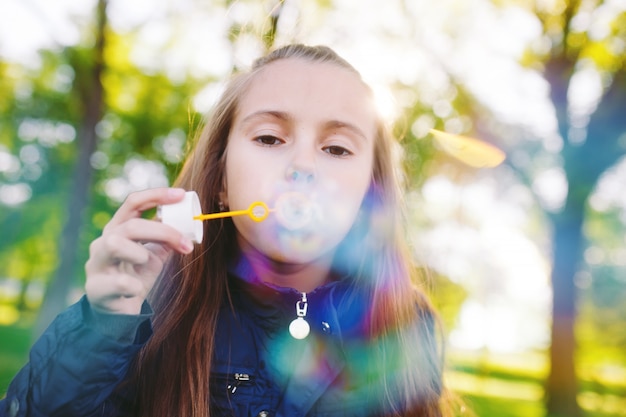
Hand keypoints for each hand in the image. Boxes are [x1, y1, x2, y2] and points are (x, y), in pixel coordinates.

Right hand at [85, 188, 193, 314]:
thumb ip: (166, 239)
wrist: (118, 313)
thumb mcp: (154, 255)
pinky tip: (136, 290)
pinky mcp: (96, 288)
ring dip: (140, 254)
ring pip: (114, 244)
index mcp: (118, 229)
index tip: (181, 195)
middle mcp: (103, 242)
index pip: (133, 203)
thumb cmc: (136, 277)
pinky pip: (118, 282)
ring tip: (146, 265)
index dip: (157, 195)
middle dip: (162, 232)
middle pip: (130, 225)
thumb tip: (189, 224)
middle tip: (185, 244)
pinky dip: (133, 286)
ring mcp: (96, 264)